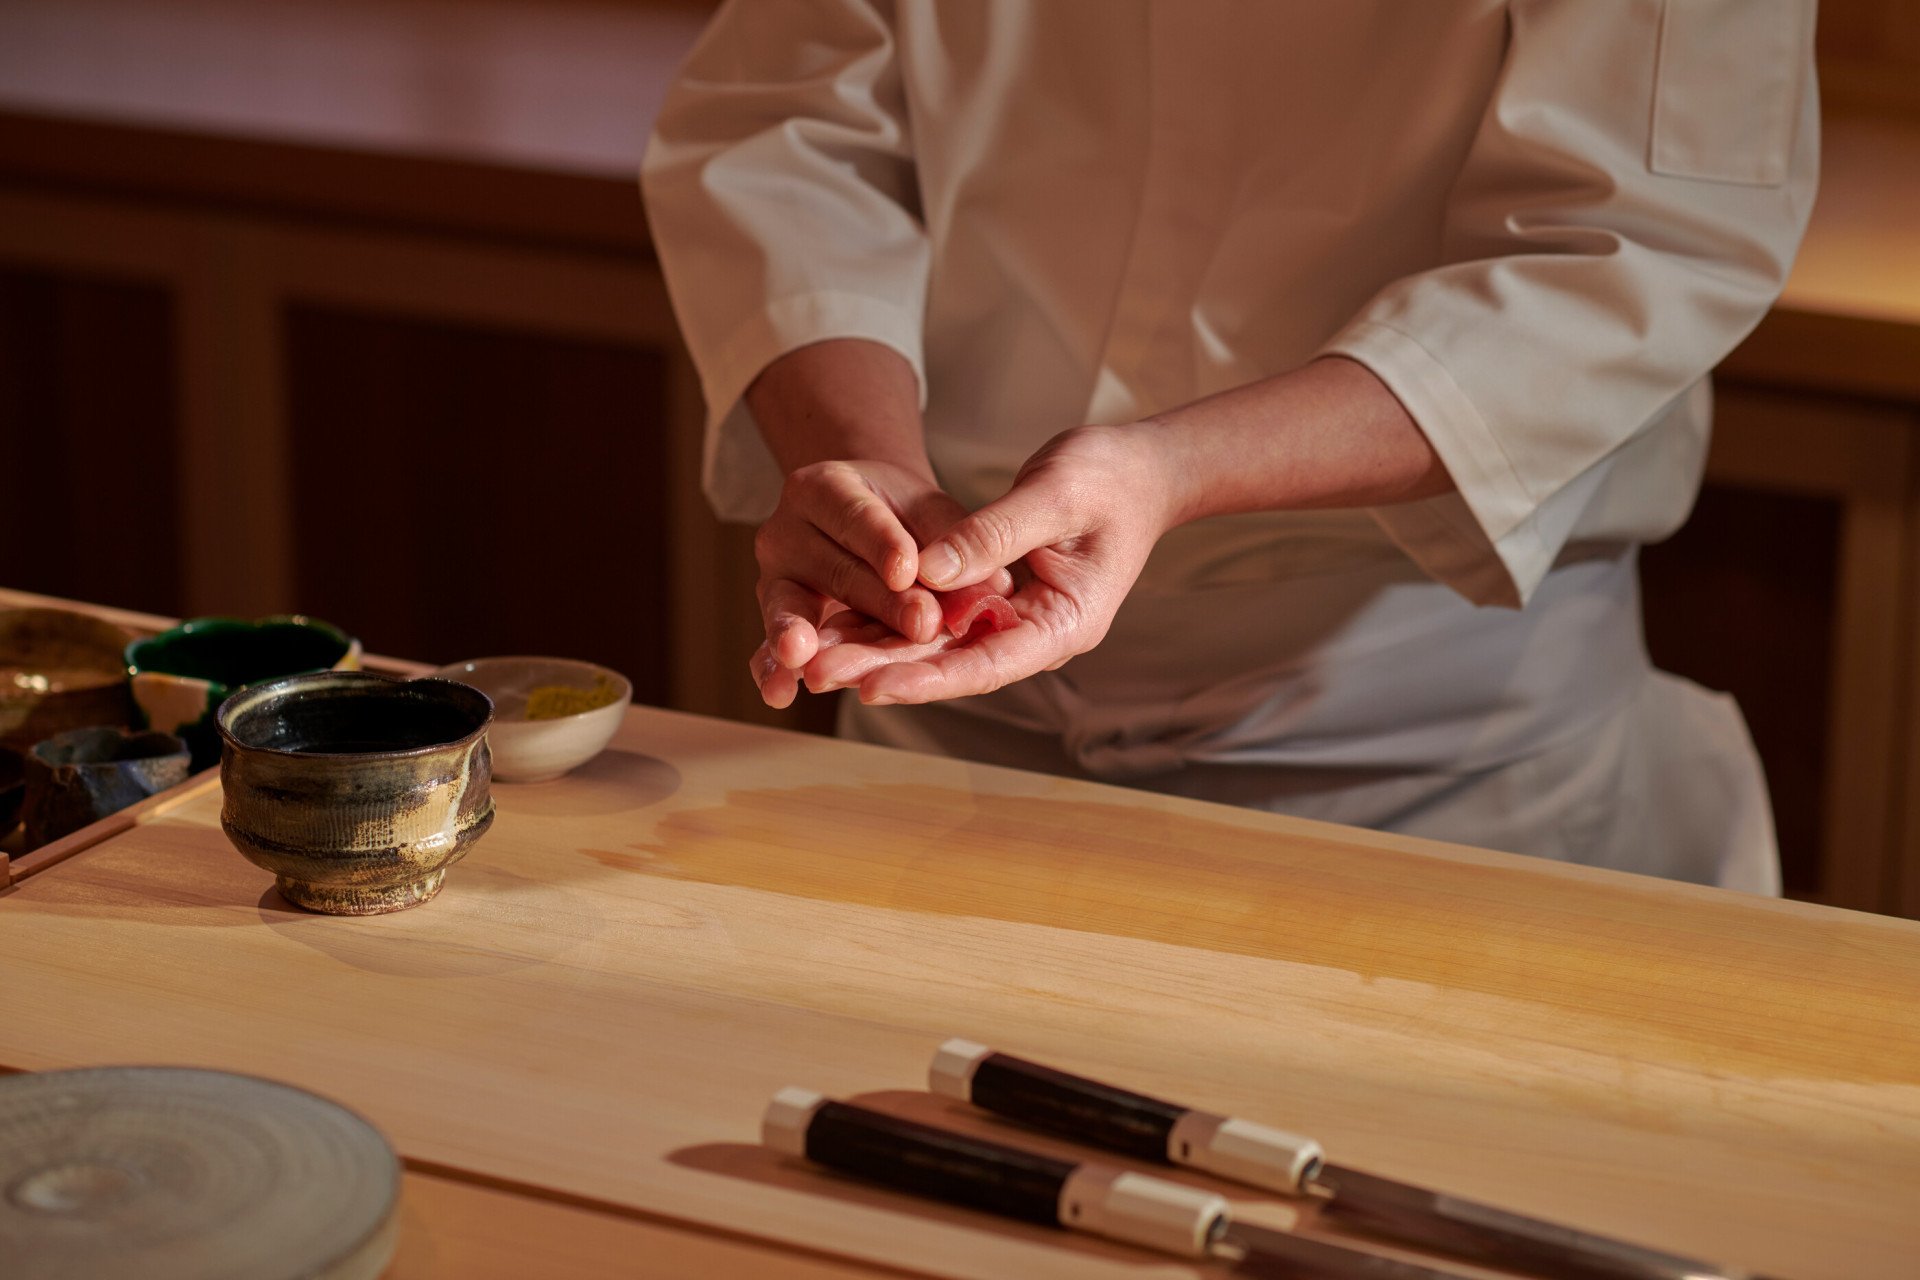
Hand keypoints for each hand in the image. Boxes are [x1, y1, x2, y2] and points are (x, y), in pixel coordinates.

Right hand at [749, 460, 1010, 707]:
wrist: (869, 521)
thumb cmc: (905, 516)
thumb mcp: (934, 512)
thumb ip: (957, 543)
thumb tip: (997, 589)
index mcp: (824, 487)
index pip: (857, 516)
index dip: (883, 545)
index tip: (907, 571)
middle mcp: (786, 528)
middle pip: (836, 570)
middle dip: (879, 603)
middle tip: (921, 626)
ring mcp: (775, 576)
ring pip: (795, 608)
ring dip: (805, 637)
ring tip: (807, 662)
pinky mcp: (778, 617)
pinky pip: (769, 646)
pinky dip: (774, 670)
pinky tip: (780, 693)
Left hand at [802, 425, 1176, 704]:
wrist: (1139, 469)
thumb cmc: (1110, 477)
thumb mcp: (1054, 495)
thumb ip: (992, 534)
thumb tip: (927, 570)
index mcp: (1065, 624)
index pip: (988, 664)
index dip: (928, 679)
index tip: (872, 686)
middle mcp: (1036, 635)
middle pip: (952, 665)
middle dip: (885, 670)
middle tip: (818, 672)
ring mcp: (1016, 621)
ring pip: (939, 647)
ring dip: (879, 652)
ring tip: (814, 658)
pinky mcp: (997, 601)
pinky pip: (940, 619)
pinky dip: (894, 622)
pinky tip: (843, 624)